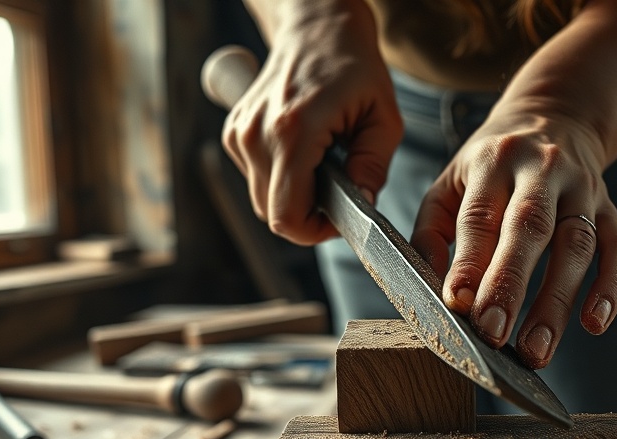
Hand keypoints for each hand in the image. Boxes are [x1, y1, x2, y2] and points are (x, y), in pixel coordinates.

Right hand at [222, 1, 402, 244]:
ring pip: (262, 200)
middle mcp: (256, 133)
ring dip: (294, 196)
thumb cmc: (353, 68)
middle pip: (272, 214)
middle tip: (338, 193)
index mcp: (293, 131)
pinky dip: (280, 178)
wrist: (316, 29)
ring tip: (322, 166)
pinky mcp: (233, 132)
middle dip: (308, 216)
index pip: (286, 215)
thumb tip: (363, 207)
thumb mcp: (383, 118)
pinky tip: (303, 154)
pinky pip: (256, 179)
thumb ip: (373, 168)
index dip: (314, 232)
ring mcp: (238, 133)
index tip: (338, 220)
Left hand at [411, 103, 616, 368]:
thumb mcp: (450, 182)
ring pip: (576, 244)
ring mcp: (583, 189)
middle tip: (494, 334)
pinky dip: (611, 287)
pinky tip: (595, 323)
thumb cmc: (490, 166)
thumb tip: (437, 294)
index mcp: (493, 162)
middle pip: (530, 228)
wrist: (555, 117)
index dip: (470, 261)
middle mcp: (541, 170)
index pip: (480, 215)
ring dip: (557, 301)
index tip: (459, 304)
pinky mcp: (611, 208)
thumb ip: (432, 233)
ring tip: (536, 351)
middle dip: (511, 284)